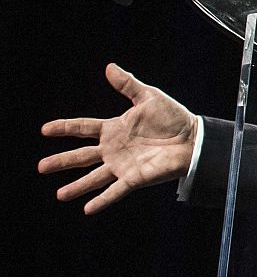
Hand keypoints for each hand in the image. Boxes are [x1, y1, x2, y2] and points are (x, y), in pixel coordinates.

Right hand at [39, 63, 198, 213]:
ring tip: (60, 195)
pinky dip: (102, 200)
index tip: (44, 129)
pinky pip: (115, 191)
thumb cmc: (173, 118)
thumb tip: (109, 66)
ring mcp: (123, 165)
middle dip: (62, 161)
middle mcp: (114, 149)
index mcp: (114, 129)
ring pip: (94, 178)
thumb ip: (127, 85)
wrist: (194, 139)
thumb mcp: (148, 97)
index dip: (64, 128)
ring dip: (77, 186)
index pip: (83, 128)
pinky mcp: (135, 178)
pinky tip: (87, 209)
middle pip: (82, 156)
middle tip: (41, 167)